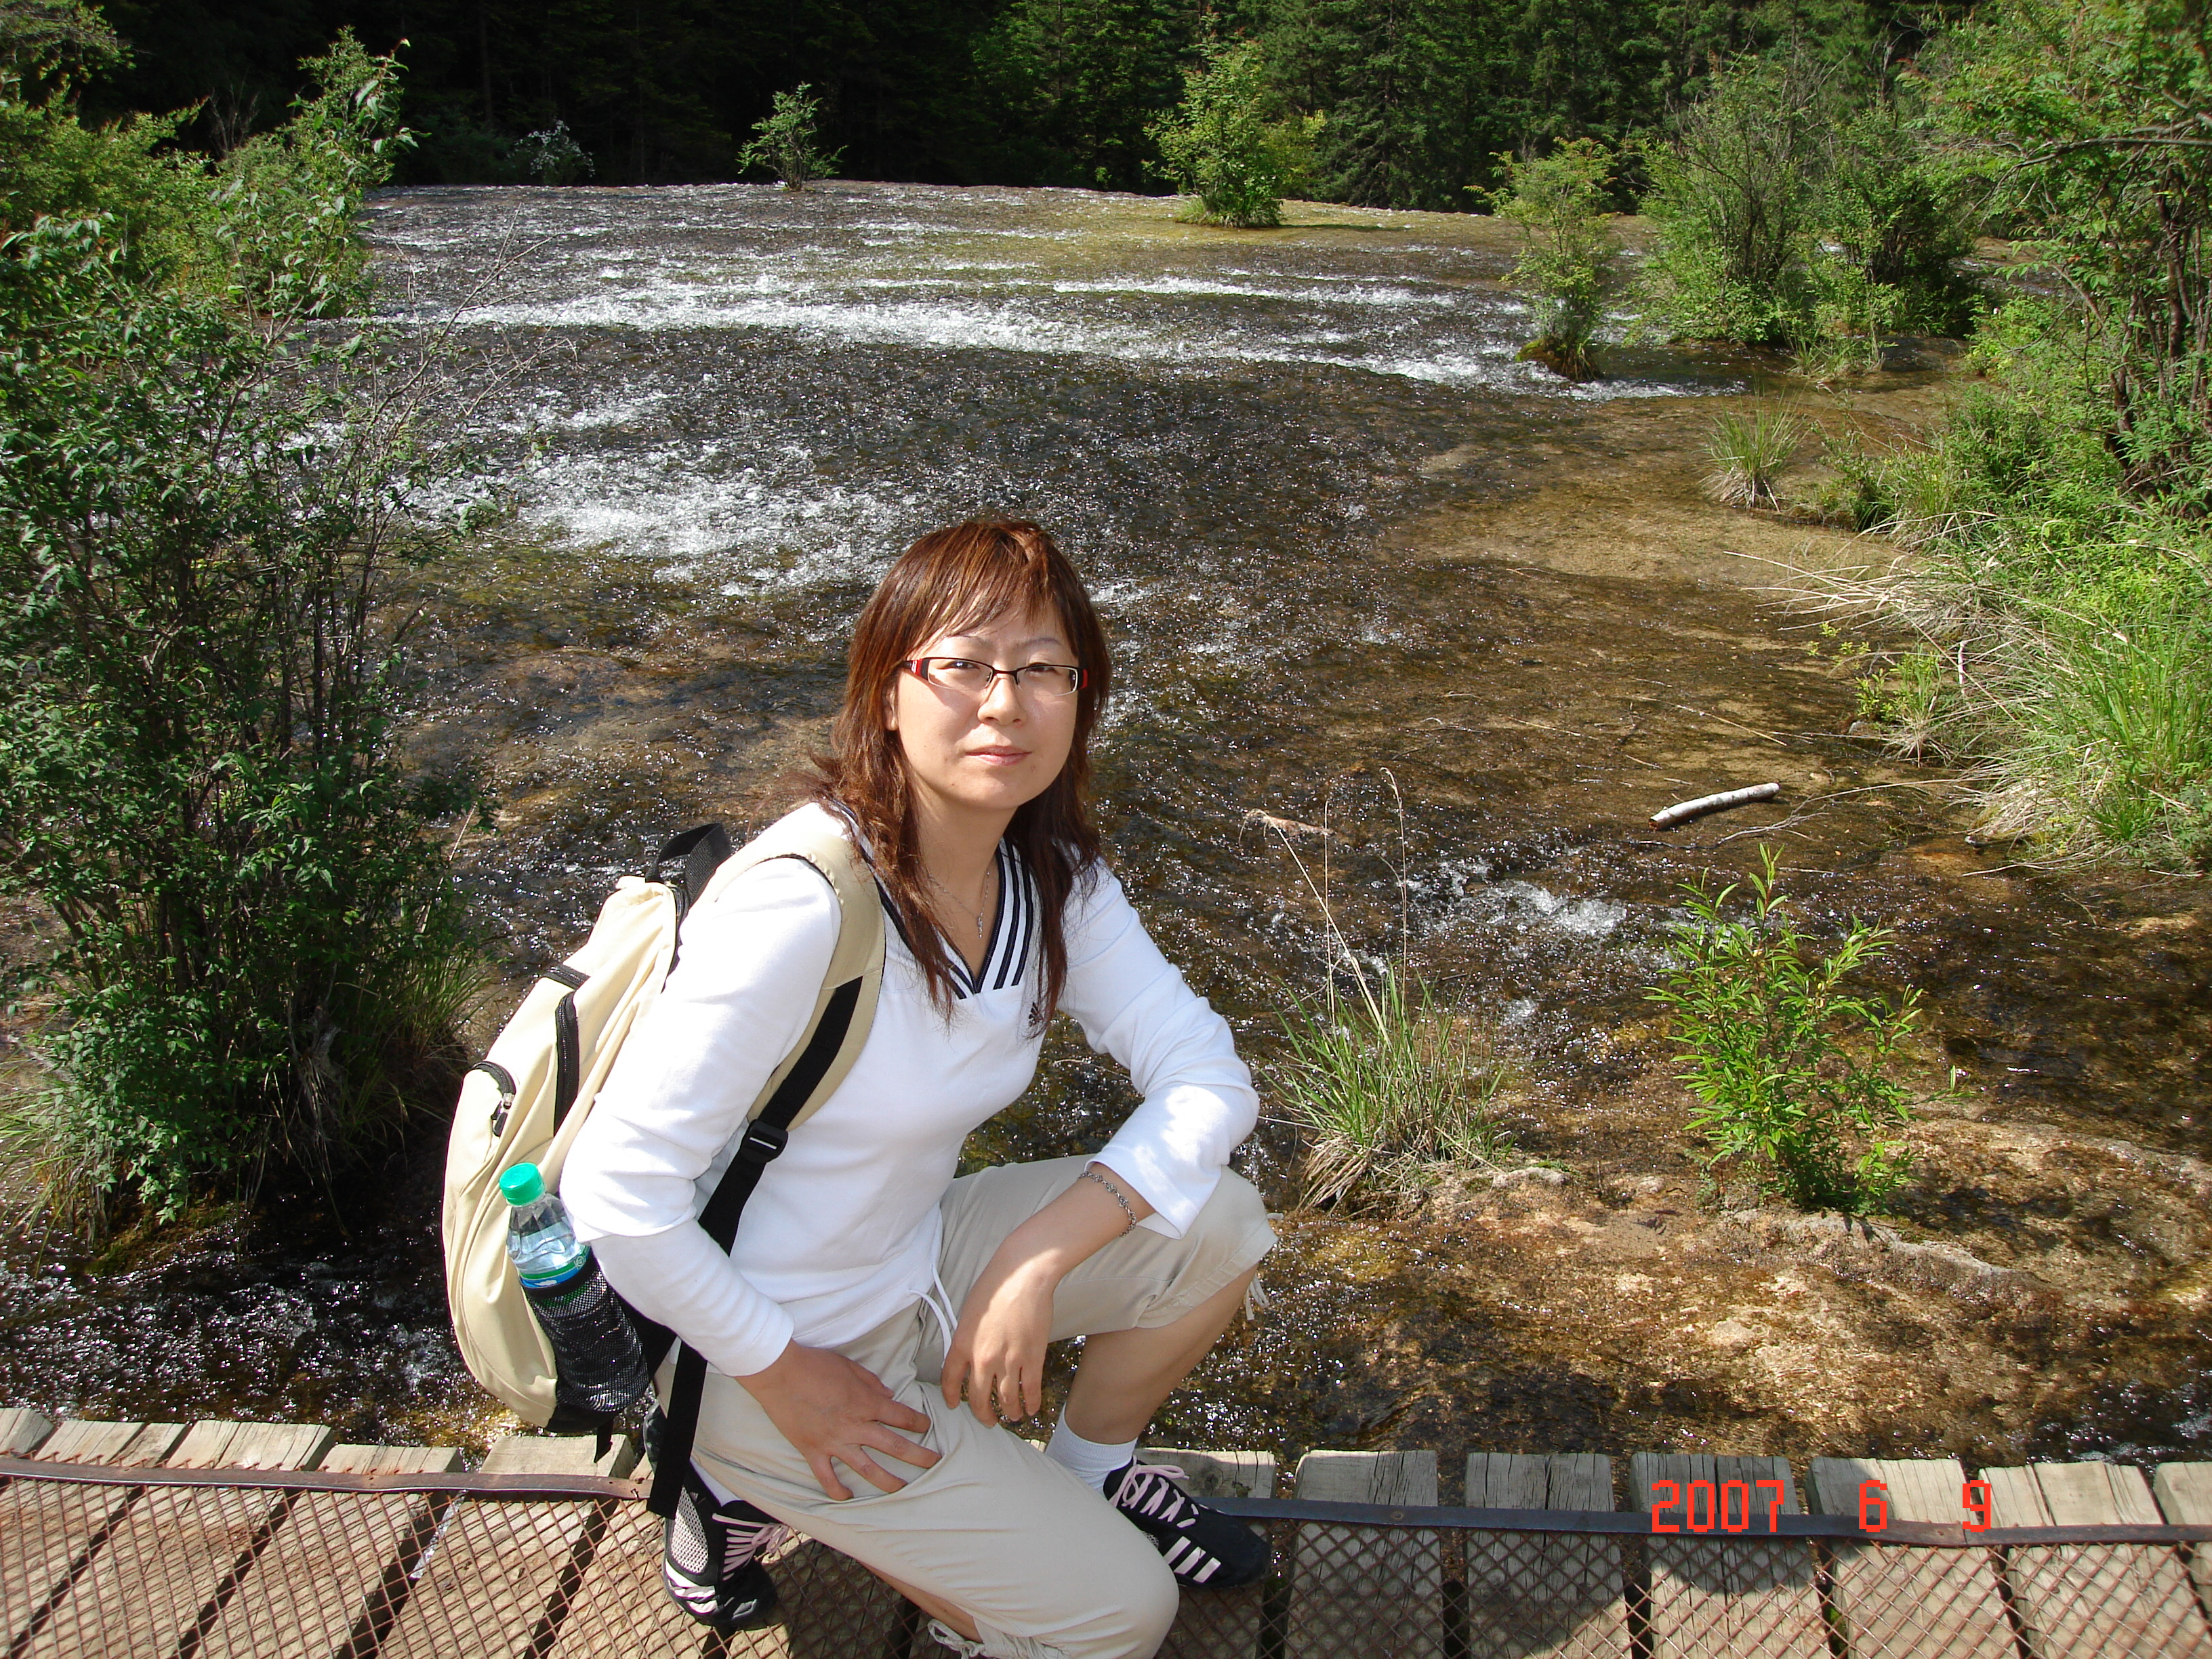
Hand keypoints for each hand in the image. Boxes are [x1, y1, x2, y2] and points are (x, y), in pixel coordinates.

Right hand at [738, 1341, 939, 1499]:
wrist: (780, 1373)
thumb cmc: (815, 1364)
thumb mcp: (849, 1366)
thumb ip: (872, 1382)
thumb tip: (888, 1394)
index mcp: (867, 1402)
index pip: (902, 1416)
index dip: (919, 1422)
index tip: (927, 1427)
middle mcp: (856, 1426)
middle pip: (895, 1446)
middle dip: (918, 1456)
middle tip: (934, 1463)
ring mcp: (834, 1442)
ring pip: (867, 1469)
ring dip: (887, 1481)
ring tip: (901, 1489)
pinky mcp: (813, 1451)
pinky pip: (828, 1477)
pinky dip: (837, 1490)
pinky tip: (847, 1497)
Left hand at [939, 1161, 1156, 1425]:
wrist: (1022, 1276)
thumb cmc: (994, 1287)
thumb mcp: (968, 1313)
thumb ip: (966, 1339)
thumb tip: (970, 1357)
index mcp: (961, 1345)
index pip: (950, 1381)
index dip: (952, 1397)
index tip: (955, 1405)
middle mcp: (982, 1359)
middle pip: (979, 1398)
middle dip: (984, 1414)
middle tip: (988, 1421)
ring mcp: (1008, 1361)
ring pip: (1006, 1399)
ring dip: (1009, 1412)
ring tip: (1012, 1417)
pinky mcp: (1032, 1358)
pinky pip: (1030, 1389)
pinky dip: (1030, 1403)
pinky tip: (1031, 1409)